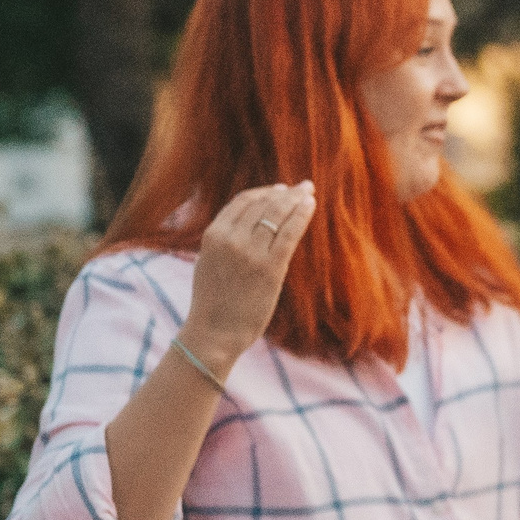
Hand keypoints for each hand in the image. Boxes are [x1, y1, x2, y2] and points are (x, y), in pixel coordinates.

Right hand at [181, 182, 316, 372]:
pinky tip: (310, 206)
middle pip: (263, 204)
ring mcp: (250, 253)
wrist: (214, 332)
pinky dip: (302, 216)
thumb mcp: (209, 261)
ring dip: (296, 199)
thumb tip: (248, 220)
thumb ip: (225, 239)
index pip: (243, 201)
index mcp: (213, 235)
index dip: (265, 191)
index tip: (280, 189)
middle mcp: (230, 239)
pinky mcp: (270, 268)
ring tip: (308, 192)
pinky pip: (289, 233)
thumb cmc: (213, 301)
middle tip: (302, 186)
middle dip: (285, 192)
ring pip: (277, 214)